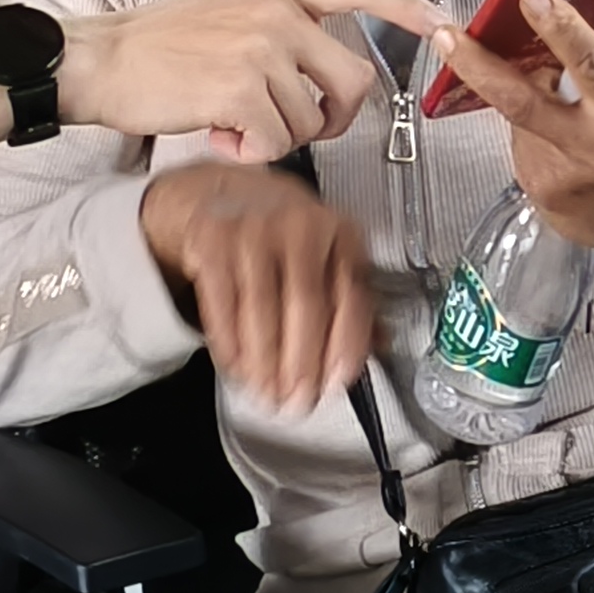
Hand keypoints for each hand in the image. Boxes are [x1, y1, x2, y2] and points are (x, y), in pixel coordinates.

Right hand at [57, 0, 447, 161]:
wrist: (102, 59)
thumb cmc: (160, 46)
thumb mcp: (230, 13)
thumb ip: (283, 29)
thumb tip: (324, 75)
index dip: (406, 5)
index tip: (443, 21)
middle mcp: (279, 13)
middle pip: (354, 82)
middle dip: (332, 120)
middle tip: (294, 127)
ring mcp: (262, 48)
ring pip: (311, 122)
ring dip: (274, 137)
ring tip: (229, 120)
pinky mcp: (242, 89)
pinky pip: (275, 142)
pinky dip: (248, 151)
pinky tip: (217, 133)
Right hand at [139, 161, 375, 410]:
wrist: (219, 191)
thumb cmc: (282, 231)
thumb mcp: (327, 252)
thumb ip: (352, 296)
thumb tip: (380, 345)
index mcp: (340, 232)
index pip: (351, 297)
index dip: (345, 347)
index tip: (336, 383)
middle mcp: (301, 225)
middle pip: (306, 307)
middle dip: (301, 365)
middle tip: (297, 401)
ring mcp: (254, 230)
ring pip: (262, 310)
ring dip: (264, 363)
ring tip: (267, 393)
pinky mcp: (213, 241)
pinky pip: (222, 304)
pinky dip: (230, 344)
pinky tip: (237, 367)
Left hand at [426, 0, 593, 342]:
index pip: (592, 66)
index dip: (561, 31)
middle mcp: (593, 150)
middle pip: (521, 102)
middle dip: (477, 64)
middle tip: (446, 34)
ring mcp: (559, 179)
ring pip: (518, 119)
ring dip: (526, 95)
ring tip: (558, 94)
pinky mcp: (539, 196)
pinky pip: (521, 146)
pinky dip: (533, 129)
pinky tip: (562, 136)